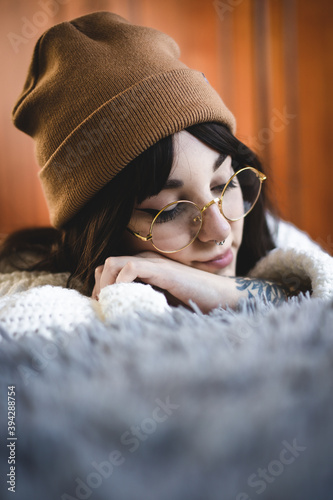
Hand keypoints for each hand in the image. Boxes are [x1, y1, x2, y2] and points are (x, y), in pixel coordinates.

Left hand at [91, 251, 236, 311]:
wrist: (221, 297)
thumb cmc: (193, 302)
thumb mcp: (159, 302)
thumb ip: (141, 302)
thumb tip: (118, 316)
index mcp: (144, 266)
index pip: (108, 269)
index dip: (100, 288)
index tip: (103, 308)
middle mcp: (145, 260)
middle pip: (105, 265)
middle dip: (98, 288)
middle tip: (102, 309)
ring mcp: (153, 263)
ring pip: (112, 263)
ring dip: (105, 285)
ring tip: (110, 305)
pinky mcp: (162, 270)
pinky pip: (130, 268)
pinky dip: (120, 283)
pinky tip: (124, 300)